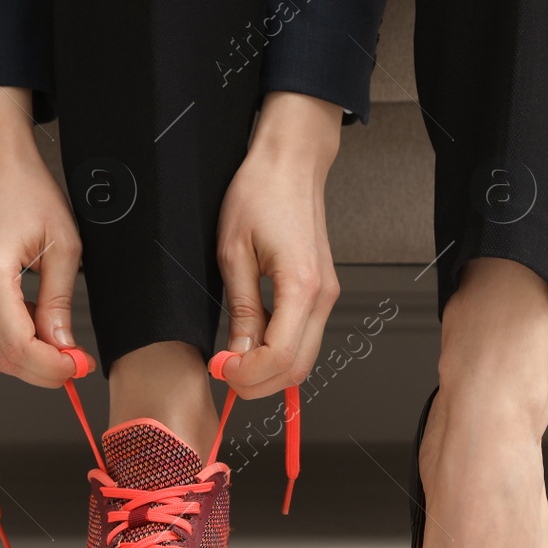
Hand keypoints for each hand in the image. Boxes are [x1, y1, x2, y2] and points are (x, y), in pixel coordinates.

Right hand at [0, 87, 87, 386]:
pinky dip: (3, 346)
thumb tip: (63, 345)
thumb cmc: (26, 193)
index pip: (19, 347)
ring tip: (51, 332)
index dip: (53, 367)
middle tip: (74, 358)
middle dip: (42, 369)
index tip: (78, 365)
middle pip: (2, 359)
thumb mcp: (63, 246)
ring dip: (23, 359)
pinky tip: (27, 323)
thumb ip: (59, 302)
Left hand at [216, 92, 342, 398]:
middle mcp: (322, 296)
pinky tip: (252, 344)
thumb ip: (240, 309)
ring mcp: (327, 295)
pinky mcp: (322, 292)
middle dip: (260, 383)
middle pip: (299, 367)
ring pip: (304, 357)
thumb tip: (236, 353)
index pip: (280, 356)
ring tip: (234, 359)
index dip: (249, 374)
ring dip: (270, 370)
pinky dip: (279, 352)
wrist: (291, 164)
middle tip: (224, 374)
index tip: (221, 370)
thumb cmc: (261, 194)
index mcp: (301, 286)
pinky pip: (304, 337)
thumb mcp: (233, 253)